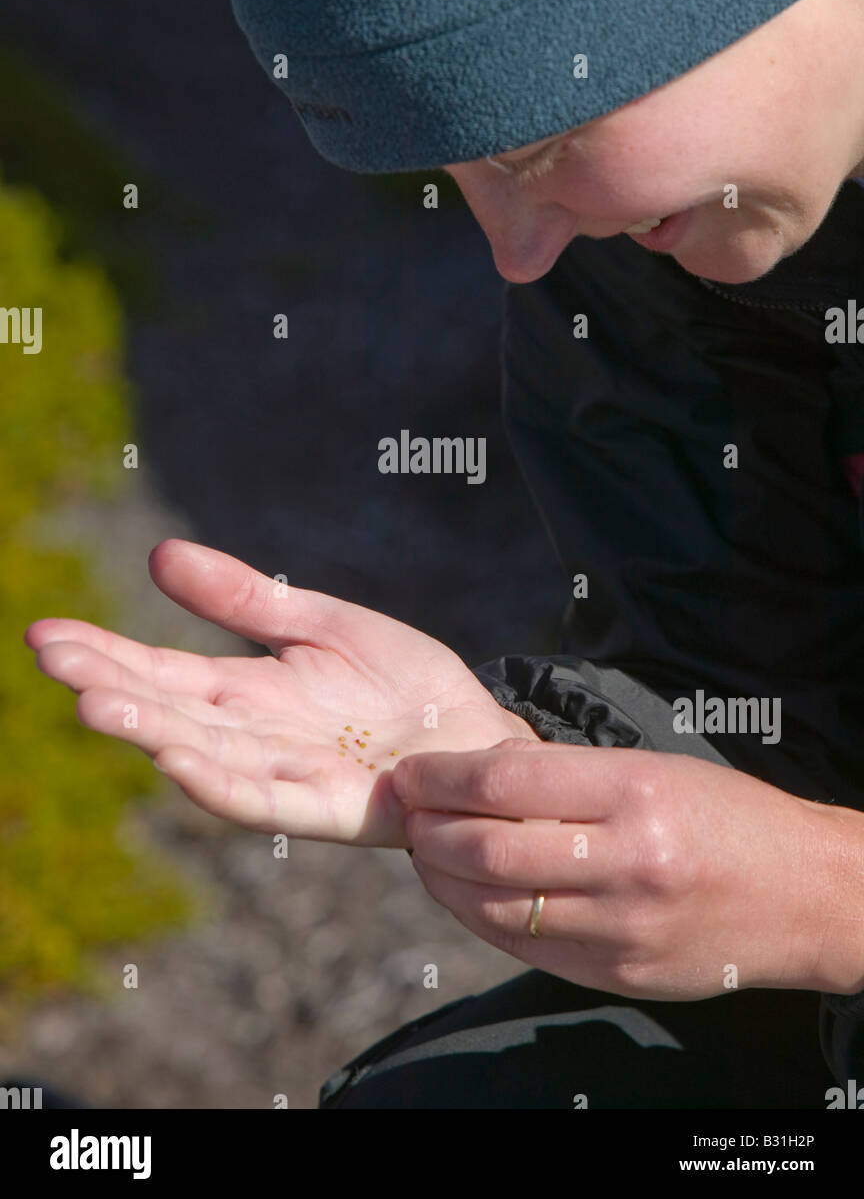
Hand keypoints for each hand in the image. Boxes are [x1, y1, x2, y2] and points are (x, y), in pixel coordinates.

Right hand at [25, 539, 536, 847]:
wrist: (477, 737)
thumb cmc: (402, 685)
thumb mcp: (319, 623)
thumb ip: (244, 599)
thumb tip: (159, 553)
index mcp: (248, 691)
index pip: (162, 671)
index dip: (107, 653)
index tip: (46, 633)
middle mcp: (254, 736)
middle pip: (169, 710)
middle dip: (110, 685)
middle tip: (52, 657)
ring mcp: (287, 774)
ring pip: (204, 754)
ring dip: (149, 731)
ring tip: (94, 703)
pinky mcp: (329, 807)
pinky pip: (264, 798)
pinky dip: (219, 781)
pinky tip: (176, 757)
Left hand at [394, 737, 863, 997]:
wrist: (805, 895)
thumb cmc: (726, 816)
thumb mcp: (653, 768)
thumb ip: (567, 775)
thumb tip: (478, 773)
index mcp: (636, 792)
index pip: (506, 780)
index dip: (442, 777)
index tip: (412, 772)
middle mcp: (627, 862)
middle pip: (487, 848)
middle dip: (427, 829)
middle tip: (406, 812)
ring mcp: (623, 928)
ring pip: (496, 906)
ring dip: (442, 878)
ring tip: (426, 851)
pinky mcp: (619, 975)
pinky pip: (527, 948)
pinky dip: (482, 918)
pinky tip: (466, 894)